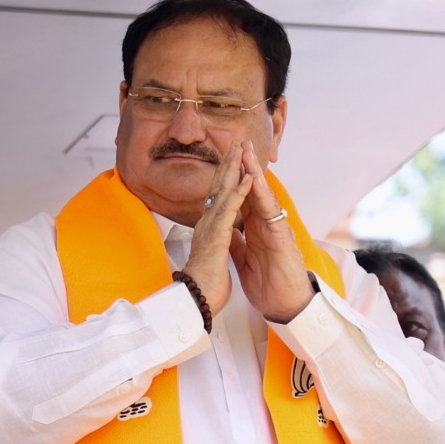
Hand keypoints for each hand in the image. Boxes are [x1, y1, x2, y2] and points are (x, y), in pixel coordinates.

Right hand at [181, 143, 249, 315]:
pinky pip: (230, 209)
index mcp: (209, 229)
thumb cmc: (204, 284)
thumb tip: (217, 237)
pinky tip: (248, 177)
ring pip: (223, 191)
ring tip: (242, 149)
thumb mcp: (212, 257)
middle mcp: (207, 223)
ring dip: (233, 168)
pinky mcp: (217, 236)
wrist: (196, 301)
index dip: (226, 177)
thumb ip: (215, 243)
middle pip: (218, 186)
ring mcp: (211, 227)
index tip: (233, 160)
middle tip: (236, 142)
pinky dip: (240, 192)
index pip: (218, 197)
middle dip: (228, 163)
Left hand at [230, 141, 314, 322]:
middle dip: (245, 167)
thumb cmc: (269, 283)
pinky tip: (258, 183)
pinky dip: (264, 197)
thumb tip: (227, 232)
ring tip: (248, 152)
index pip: (242, 199)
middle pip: (253, 191)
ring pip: (263, 196)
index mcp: (255, 228)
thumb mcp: (245, 260)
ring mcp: (275, 228)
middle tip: (238, 142)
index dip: (234, 181)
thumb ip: (238, 243)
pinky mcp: (282, 238)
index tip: (224, 162)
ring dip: (256, 174)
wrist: (284, 304)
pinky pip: (272, 213)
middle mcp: (266, 224)